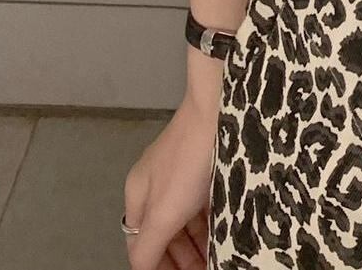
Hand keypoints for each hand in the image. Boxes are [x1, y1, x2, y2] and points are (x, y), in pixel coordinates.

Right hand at [121, 90, 217, 269]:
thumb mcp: (164, 212)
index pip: (140, 245)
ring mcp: (180, 174)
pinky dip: (208, 224)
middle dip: (180, 259)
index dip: (157, 267)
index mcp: (139, 194)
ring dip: (196, 245)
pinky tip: (222, 235)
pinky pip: (200, 204)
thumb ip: (148, 247)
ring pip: (183, 220)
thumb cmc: (189, 161)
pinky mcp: (202, 165)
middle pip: (162, 234)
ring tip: (214, 259)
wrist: (219, 108)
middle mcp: (155, 185)